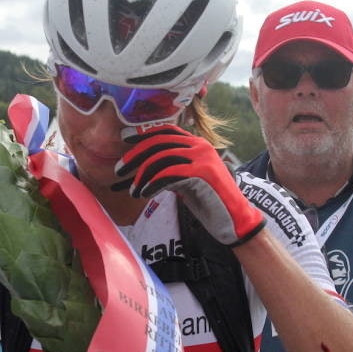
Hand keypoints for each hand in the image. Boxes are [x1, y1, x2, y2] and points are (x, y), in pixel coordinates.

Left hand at [113, 125, 263, 245]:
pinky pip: (170, 173)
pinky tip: (145, 193)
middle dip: (136, 155)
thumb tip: (140, 169)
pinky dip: (153, 183)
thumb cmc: (208, 203)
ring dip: (142, 174)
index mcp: (196, 144)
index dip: (143, 134)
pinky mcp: (203, 173)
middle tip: (119, 170)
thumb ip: (169, 170)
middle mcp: (200, 146)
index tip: (124, 140)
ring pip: (162, 157)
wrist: (234, 221)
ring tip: (133, 191)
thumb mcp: (185, 181)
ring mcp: (203, 158)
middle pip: (159, 142)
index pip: (165, 131)